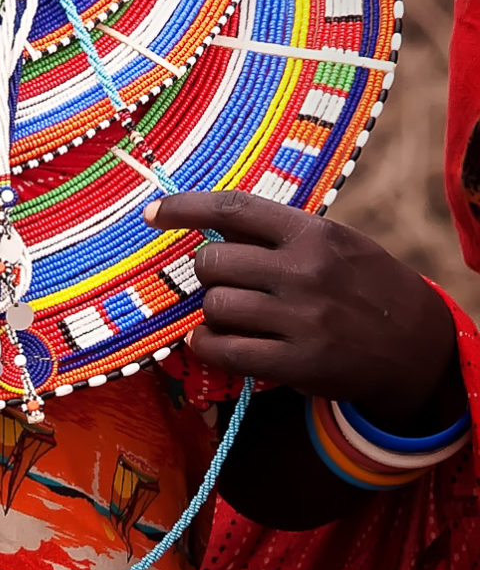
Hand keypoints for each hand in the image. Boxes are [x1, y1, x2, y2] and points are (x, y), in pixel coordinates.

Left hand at [145, 190, 460, 427]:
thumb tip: (210, 227)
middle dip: (206, 273)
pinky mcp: (298, 362)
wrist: (419, 345)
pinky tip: (210, 342)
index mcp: (311, 232)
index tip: (151, 213)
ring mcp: (300, 318)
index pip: (232, 208)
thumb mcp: (336, 242)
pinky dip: (207, 346)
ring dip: (210, 312)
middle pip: (212, 262)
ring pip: (214, 306)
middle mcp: (303, 271)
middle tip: (223, 282)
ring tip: (231, 315)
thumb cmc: (366, 286)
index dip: (183, 208)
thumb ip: (280, 234)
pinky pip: (225, 350)